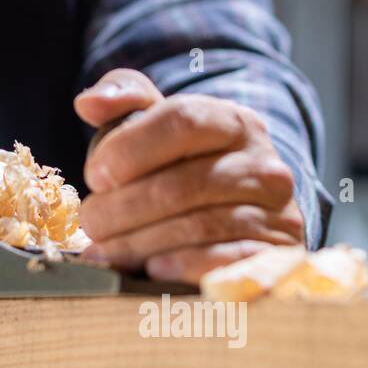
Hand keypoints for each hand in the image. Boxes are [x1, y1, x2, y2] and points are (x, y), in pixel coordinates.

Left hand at [74, 69, 303, 283]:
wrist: (243, 219)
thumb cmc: (183, 166)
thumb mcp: (157, 123)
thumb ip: (123, 98)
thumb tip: (88, 104)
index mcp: (234, 122)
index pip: (182, 120)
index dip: (130, 148)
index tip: (94, 176)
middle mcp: (265, 164)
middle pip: (184, 183)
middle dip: (123, 207)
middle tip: (91, 224)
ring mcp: (279, 214)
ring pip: (200, 225)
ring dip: (140, 243)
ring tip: (105, 253)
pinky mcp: (277, 258)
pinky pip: (228, 262)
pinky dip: (184, 266)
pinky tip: (151, 270)